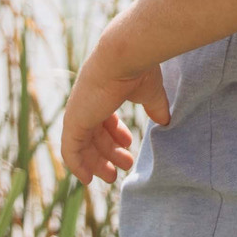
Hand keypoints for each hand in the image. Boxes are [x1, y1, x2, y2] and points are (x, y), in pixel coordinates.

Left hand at [59, 33, 170, 185]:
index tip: (129, 146)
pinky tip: (88, 180)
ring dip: (97, 163)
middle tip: (124, 166)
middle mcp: (87, 103)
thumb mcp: (150, 93)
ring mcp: (78, 113)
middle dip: (107, 153)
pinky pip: (70, 151)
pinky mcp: (73, 122)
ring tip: (113, 177)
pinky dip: (77, 166)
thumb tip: (166, 122)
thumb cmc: (138, 69)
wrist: (124, 57)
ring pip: (82, 146)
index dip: (115, 135)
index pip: (103, 119)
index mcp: (103, 93)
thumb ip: (155, 108)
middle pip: (93, 135)